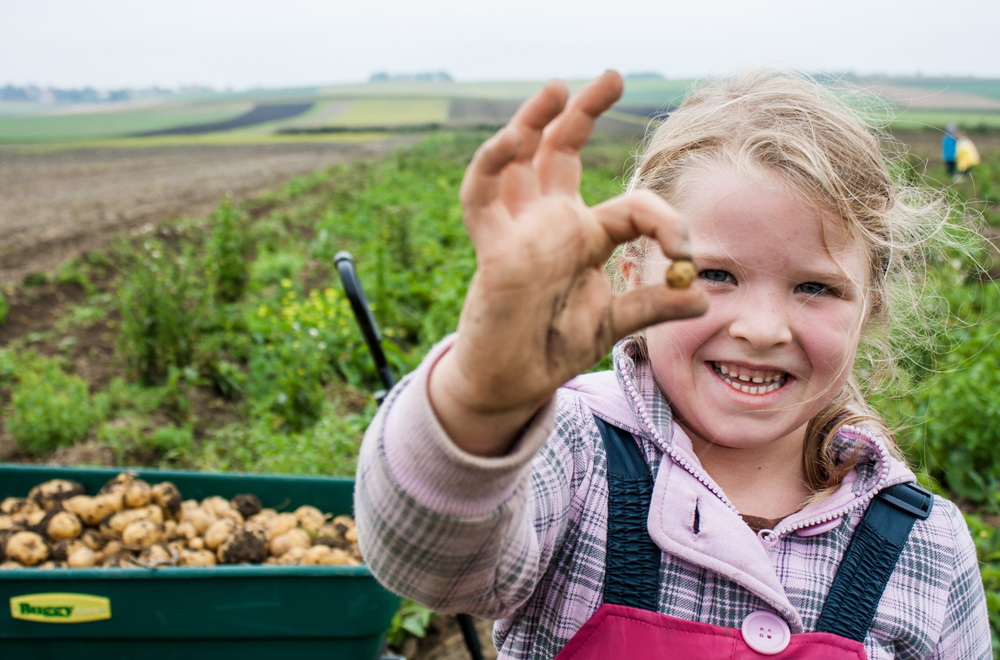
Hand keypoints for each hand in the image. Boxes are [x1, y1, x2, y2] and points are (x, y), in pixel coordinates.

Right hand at [429, 71, 708, 455]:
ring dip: (533, 121)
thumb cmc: (553, 346)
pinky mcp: (494, 251)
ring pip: (520, 161)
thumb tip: (702, 298)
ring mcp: (520, 233)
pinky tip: (514, 140)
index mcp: (584, 238)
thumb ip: (651, 305)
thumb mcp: (613, 323)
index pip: (632, 208)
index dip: (665, 222)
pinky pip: (483, 197)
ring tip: (558, 88)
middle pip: (563, 151)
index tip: (684, 254)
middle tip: (615, 76)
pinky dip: (493, 164)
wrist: (512, 384)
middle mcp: (551, 224)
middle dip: (586, 112)